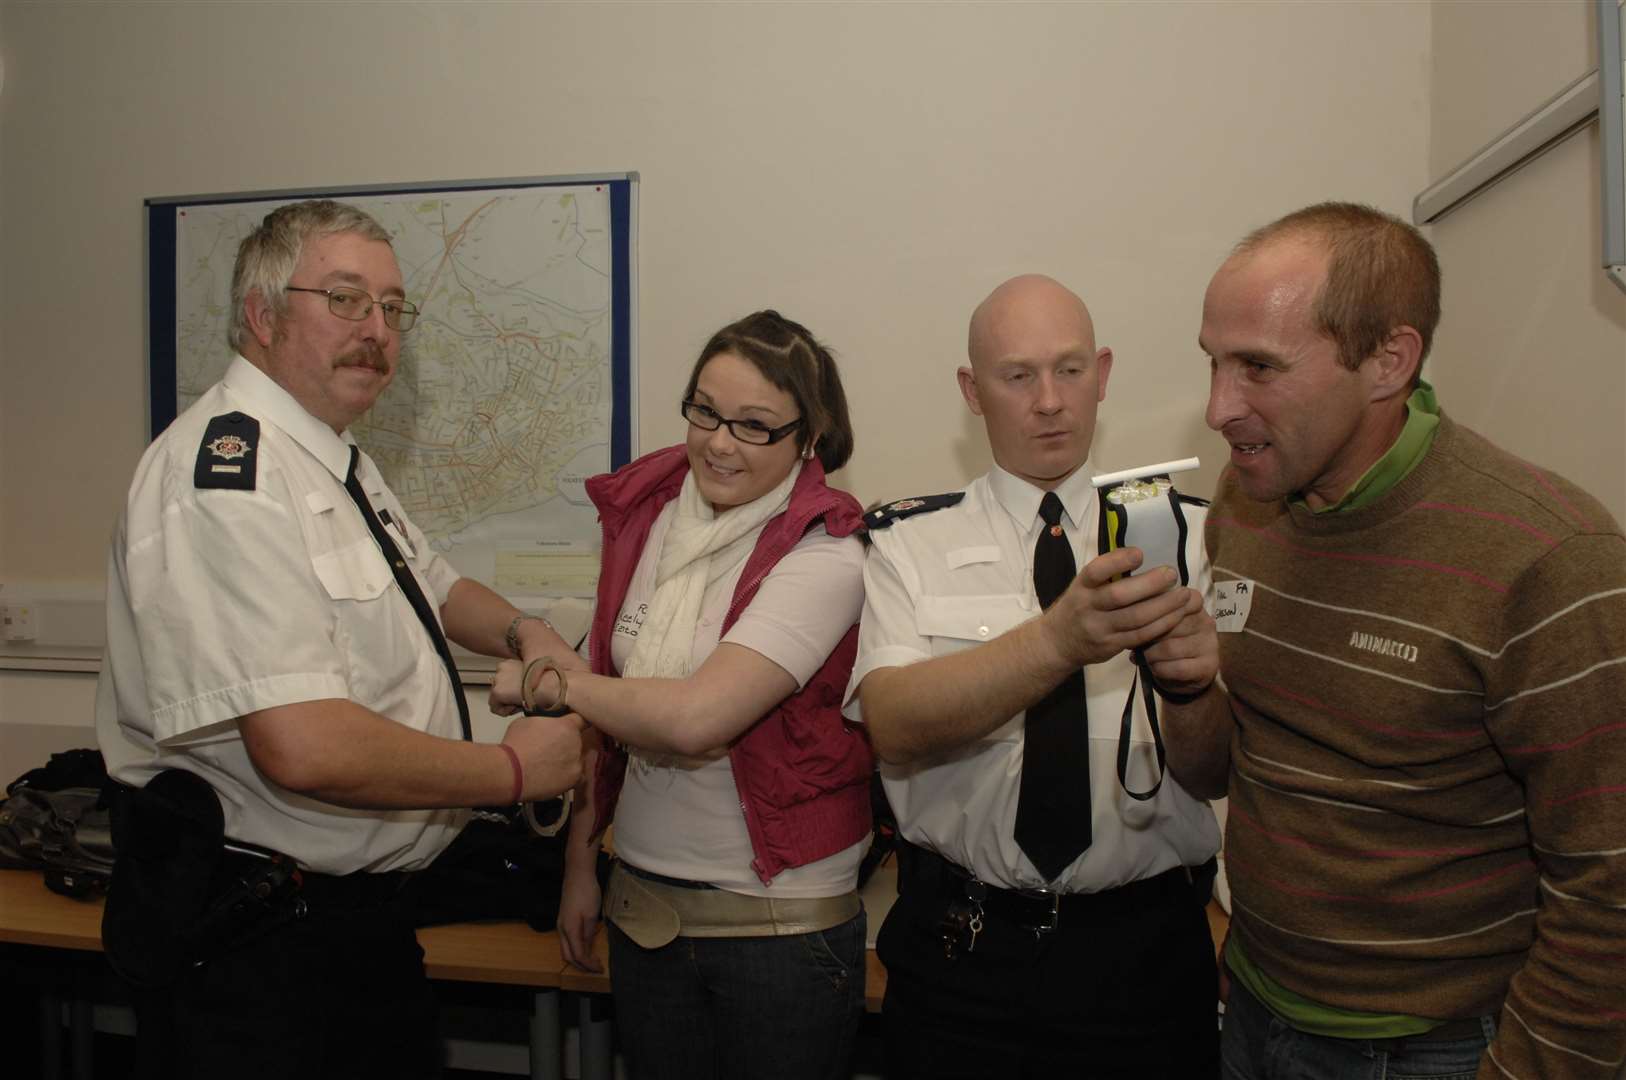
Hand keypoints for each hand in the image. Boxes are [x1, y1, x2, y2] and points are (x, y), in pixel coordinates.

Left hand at [489, 658, 563, 717]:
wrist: (549, 685)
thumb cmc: (547, 681)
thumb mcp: (533, 674)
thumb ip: (523, 678)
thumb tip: (520, 689)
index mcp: (510, 662)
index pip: (503, 679)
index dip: (513, 689)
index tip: (524, 692)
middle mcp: (502, 668)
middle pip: (499, 688)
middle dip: (509, 696)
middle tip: (524, 698)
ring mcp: (498, 679)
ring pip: (496, 699)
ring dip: (508, 703)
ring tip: (523, 701)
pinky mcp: (497, 691)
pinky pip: (496, 708)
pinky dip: (507, 711)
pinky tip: (519, 705)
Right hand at [501, 712, 585, 798]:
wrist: (510, 771)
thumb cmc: (515, 745)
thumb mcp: (528, 721)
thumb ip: (545, 722)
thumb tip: (545, 725)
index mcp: (567, 726)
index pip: (581, 720)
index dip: (575, 723)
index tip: (570, 726)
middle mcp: (576, 743)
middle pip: (577, 741)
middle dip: (566, 743)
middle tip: (550, 749)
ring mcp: (577, 763)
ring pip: (577, 759)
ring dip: (567, 760)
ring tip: (548, 765)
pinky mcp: (574, 780)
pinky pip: (575, 776)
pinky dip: (566, 776)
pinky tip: (553, 776)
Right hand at [557, 861, 603, 972]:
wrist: (578, 874)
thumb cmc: (586, 892)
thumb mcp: (592, 915)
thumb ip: (588, 934)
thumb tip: (586, 948)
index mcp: (569, 930)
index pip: (578, 955)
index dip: (589, 965)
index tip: (600, 968)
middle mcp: (562, 929)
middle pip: (568, 956)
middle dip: (581, 966)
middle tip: (596, 968)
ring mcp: (561, 924)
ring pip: (566, 949)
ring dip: (578, 958)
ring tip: (592, 960)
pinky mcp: (564, 919)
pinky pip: (568, 940)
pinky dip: (576, 948)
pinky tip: (586, 946)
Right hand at [1042, 546, 1194, 668]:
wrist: (1058, 643)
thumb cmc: (1079, 606)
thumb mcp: (1083, 587)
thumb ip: (1107, 576)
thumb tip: (1141, 557)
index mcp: (1081, 587)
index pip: (1096, 571)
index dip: (1118, 561)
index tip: (1139, 554)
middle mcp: (1088, 607)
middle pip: (1119, 595)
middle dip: (1150, 584)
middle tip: (1172, 574)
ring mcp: (1099, 629)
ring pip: (1136, 618)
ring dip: (1164, 606)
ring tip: (1183, 595)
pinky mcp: (1111, 646)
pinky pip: (1141, 636)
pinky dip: (1162, 624)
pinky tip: (1177, 614)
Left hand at [1141, 595, 1217, 697]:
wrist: (1182, 673)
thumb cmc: (1164, 641)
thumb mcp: (1155, 622)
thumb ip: (1146, 614)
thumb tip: (1129, 616)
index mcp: (1191, 601)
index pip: (1168, 600)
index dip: (1147, 613)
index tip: (1135, 623)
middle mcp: (1205, 620)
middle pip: (1166, 625)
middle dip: (1145, 637)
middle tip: (1135, 644)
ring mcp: (1210, 643)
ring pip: (1169, 648)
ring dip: (1150, 656)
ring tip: (1145, 657)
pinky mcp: (1208, 665)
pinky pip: (1177, 668)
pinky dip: (1160, 670)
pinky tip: (1155, 668)